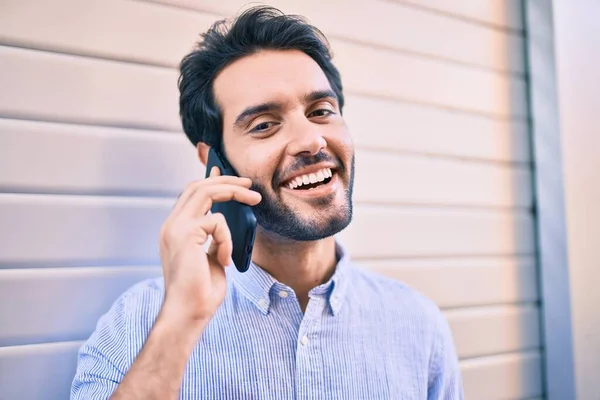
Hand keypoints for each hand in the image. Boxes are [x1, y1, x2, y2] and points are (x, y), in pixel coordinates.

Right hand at [158, 167, 260, 325]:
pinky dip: (228, 239)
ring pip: (205, 191)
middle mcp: (171, 225)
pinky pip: (217, 221)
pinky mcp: (185, 234)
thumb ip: (214, 237)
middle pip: (199, 186)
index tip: (224, 169)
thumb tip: (224, 218)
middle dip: (227, 181)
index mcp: (175, 229)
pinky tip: (225, 260)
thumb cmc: (201, 291)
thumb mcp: (211, 256)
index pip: (192, 194)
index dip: (210, 179)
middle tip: (250, 185)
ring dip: (233, 192)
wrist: (189, 312)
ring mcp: (175, 228)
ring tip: (254, 200)